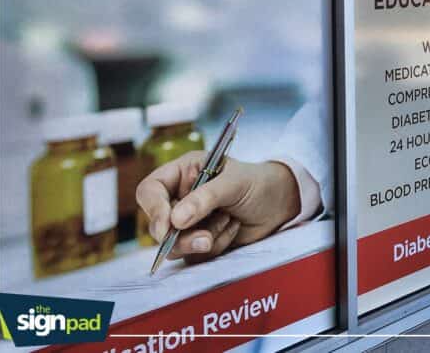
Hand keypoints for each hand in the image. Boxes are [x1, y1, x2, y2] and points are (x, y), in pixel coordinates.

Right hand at [136, 152, 300, 263]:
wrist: (279, 204)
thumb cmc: (257, 183)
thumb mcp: (233, 183)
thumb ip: (204, 198)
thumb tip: (174, 221)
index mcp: (182, 173)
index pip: (150, 191)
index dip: (154, 210)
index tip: (168, 228)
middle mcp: (179, 198)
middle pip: (158, 225)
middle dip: (182, 236)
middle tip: (206, 240)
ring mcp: (188, 222)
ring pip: (174, 245)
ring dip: (204, 239)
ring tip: (229, 222)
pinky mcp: (199, 241)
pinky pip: (195, 255)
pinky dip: (217, 245)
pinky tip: (233, 228)